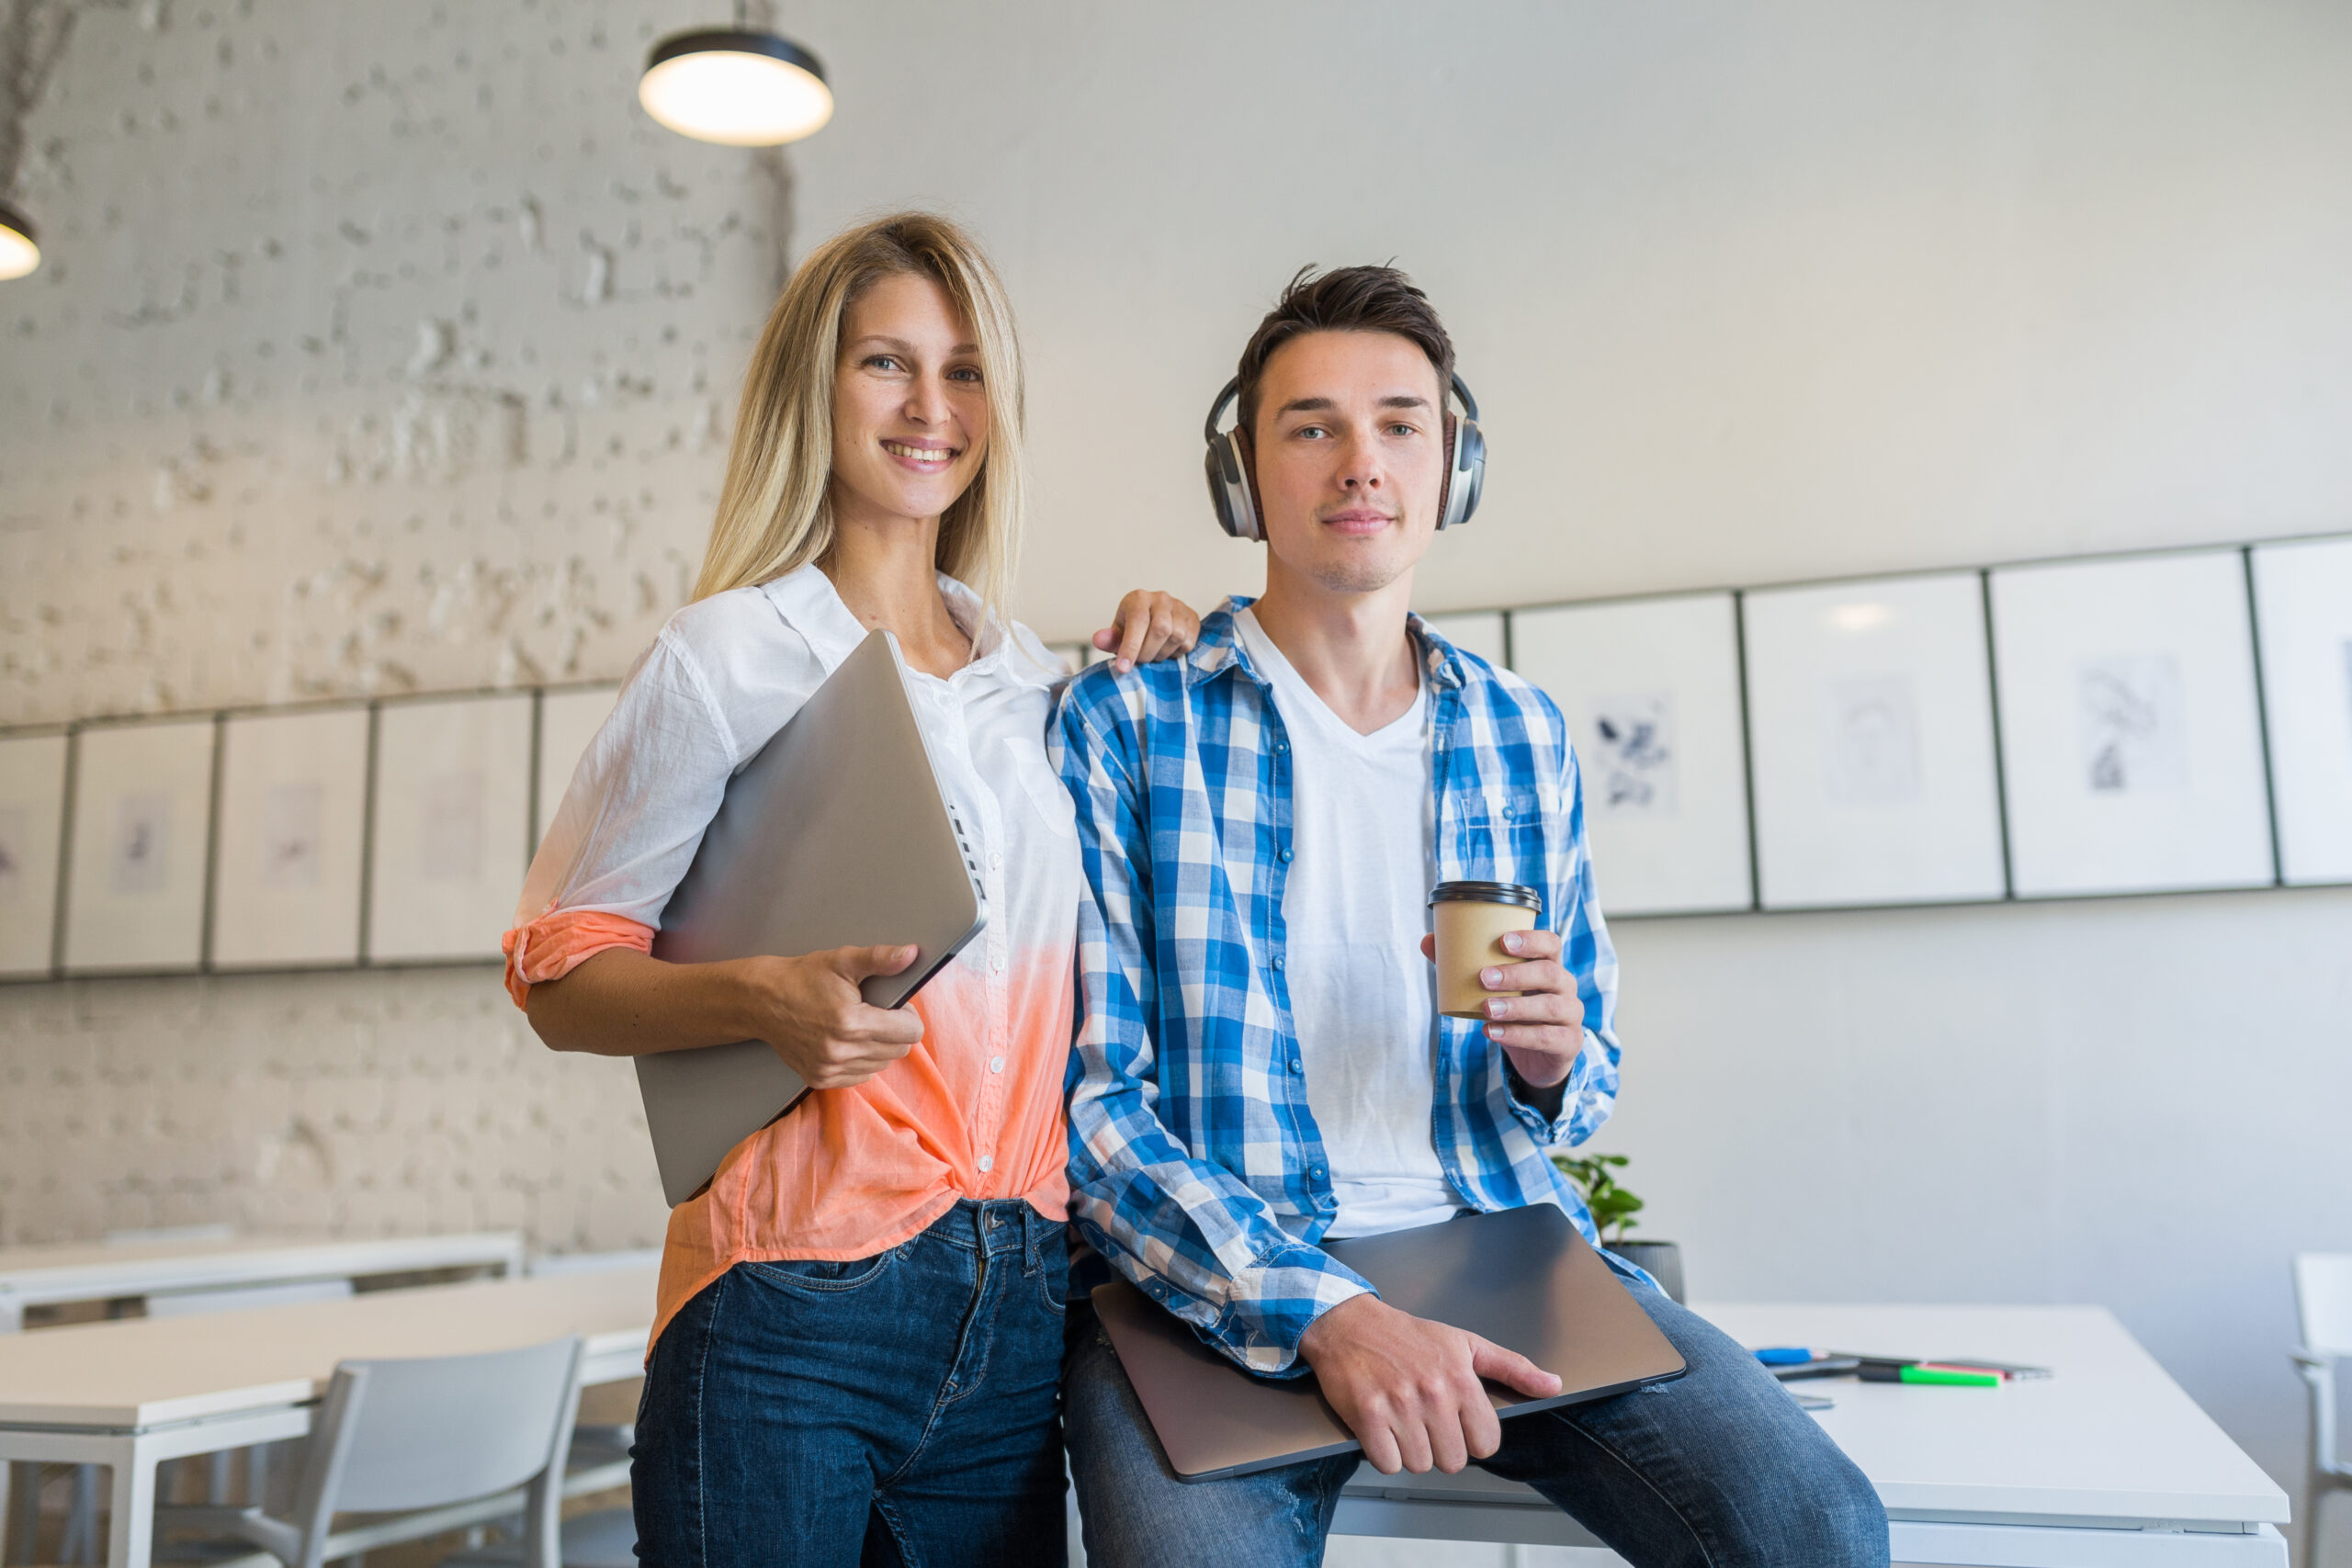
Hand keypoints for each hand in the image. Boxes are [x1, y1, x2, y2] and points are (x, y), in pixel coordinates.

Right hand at [729, 945, 924, 1088]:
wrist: (763, 1001)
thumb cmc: (804, 978)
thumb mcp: (843, 960)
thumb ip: (880, 959)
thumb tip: (911, 954)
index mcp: (852, 1023)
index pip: (911, 1033)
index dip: (908, 1016)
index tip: (895, 1006)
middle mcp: (842, 1051)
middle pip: (899, 1050)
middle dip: (896, 1031)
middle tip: (878, 1012)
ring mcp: (830, 1069)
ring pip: (881, 1065)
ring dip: (879, 1047)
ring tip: (861, 1026)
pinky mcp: (820, 1079)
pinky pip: (861, 1076)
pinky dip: (861, 1061)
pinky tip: (847, 1042)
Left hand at [1092, 590, 1199, 672]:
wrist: (1155, 618)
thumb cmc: (1133, 628)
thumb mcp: (1119, 633)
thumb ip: (1110, 639)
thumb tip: (1098, 640)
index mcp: (1138, 598)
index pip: (1138, 620)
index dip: (1131, 646)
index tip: (1123, 668)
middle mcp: (1161, 598)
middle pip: (1160, 629)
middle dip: (1148, 652)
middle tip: (1141, 661)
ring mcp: (1179, 606)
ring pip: (1176, 636)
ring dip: (1163, 653)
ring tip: (1153, 655)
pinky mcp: (1193, 617)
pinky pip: (1188, 641)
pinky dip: (1176, 652)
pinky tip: (1167, 650)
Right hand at [1297, 1294, 1561, 1473]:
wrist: (1348, 1324)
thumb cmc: (1408, 1336)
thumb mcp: (1466, 1343)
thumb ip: (1512, 1368)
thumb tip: (1553, 1385)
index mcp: (1461, 1379)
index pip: (1486, 1444)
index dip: (1471, 1438)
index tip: (1455, 1422)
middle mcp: (1433, 1394)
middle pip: (1453, 1462)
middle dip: (1439, 1446)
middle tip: (1424, 1420)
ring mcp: (1398, 1406)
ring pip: (1419, 1465)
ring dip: (1410, 1450)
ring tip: (1401, 1420)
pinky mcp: (1366, 1416)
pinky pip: (1387, 1464)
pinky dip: (1383, 1453)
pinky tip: (1381, 1427)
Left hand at [1419, 928, 1584, 1088]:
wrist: (1539, 1057)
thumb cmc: (1516, 1011)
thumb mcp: (1495, 989)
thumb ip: (1463, 966)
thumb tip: (1427, 941)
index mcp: (1550, 965)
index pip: (1551, 944)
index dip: (1531, 940)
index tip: (1502, 941)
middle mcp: (1565, 987)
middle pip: (1549, 973)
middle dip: (1516, 974)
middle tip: (1483, 978)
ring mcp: (1570, 1015)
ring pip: (1549, 1006)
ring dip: (1515, 1007)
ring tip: (1486, 1008)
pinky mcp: (1568, 1043)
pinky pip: (1545, 1037)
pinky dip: (1517, 1035)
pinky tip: (1492, 1032)